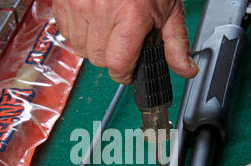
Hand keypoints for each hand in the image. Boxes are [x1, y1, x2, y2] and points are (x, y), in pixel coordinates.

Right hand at [53, 0, 198, 83]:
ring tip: (107, 26)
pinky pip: (66, 32)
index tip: (128, 71)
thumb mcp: (169, 9)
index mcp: (130, 15)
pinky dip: (79, 31)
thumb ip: (176, 43)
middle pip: (99, 59)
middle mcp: (101, 10)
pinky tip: (93, 18)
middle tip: (121, 40)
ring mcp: (78, 5)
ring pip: (81, 49)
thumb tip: (186, 70)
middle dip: (111, 58)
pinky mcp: (63, 1)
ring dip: (94, 45)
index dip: (124, 73)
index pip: (118, 64)